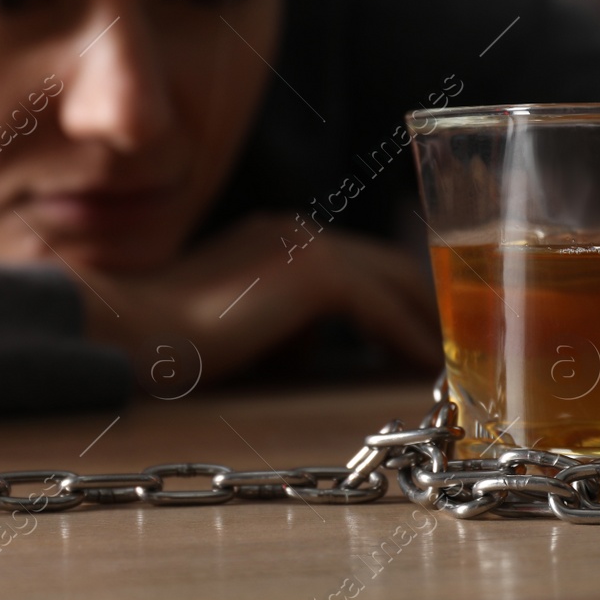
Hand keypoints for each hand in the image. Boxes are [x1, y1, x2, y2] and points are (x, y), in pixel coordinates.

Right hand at [70, 212, 443, 385]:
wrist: (133, 331)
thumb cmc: (173, 343)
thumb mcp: (242, 325)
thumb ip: (286, 327)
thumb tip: (321, 351)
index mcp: (280, 235)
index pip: (364, 262)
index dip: (406, 294)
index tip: (433, 329)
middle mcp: (300, 230)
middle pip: (394, 264)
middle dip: (435, 302)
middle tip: (466, 344)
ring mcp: (309, 246)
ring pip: (399, 282)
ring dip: (433, 322)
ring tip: (460, 359)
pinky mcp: (315, 277)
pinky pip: (383, 313)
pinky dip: (410, 342)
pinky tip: (428, 370)